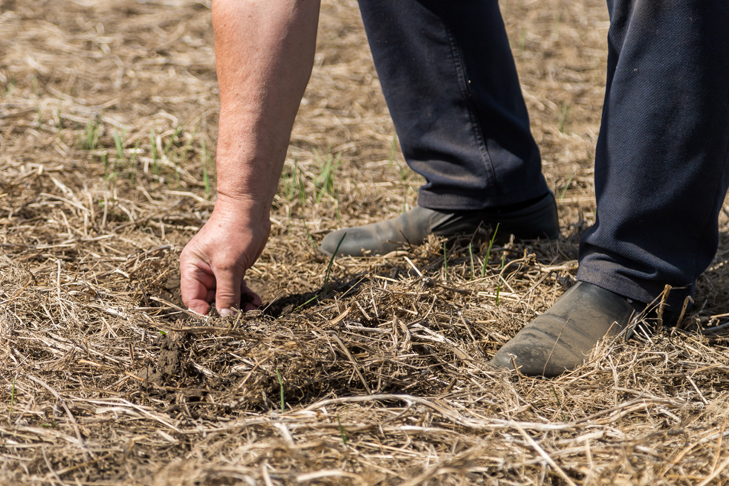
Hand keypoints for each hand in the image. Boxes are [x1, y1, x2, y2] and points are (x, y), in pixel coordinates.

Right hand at [180, 196, 269, 315]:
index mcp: (192, 267)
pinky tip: (257, 302)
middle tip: (242, 319)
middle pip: (209, 300)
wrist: (250, 208)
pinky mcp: (234, 268)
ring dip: (239, 305)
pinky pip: (238, 288)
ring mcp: (219, 270)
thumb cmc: (233, 230)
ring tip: (254, 312)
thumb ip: (226, 293)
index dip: (204, 312)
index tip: (220, 321)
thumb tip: (225, 317)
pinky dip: (246, 296)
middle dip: (225, 310)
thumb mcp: (229, 265)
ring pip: (226, 296)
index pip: (192, 298)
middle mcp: (202, 271)